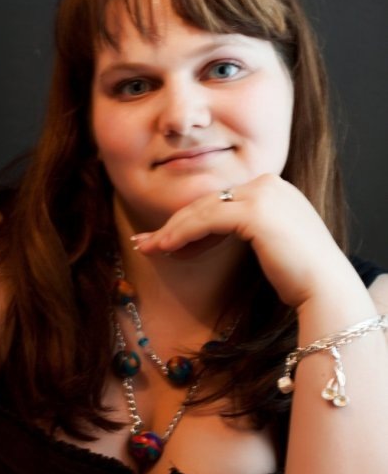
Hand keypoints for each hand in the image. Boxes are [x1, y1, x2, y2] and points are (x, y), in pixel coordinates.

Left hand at [131, 174, 354, 307]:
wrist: (326, 289)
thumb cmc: (301, 276)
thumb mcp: (270, 243)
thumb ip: (247, 229)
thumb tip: (210, 234)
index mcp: (274, 188)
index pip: (222, 201)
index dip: (192, 221)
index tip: (168, 240)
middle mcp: (268, 183)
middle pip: (209, 202)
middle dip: (175, 224)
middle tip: (147, 241)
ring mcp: (263, 194)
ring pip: (203, 210)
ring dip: (172, 231)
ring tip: (147, 247)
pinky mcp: (255, 211)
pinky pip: (207, 221)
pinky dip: (182, 234)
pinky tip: (164, 247)